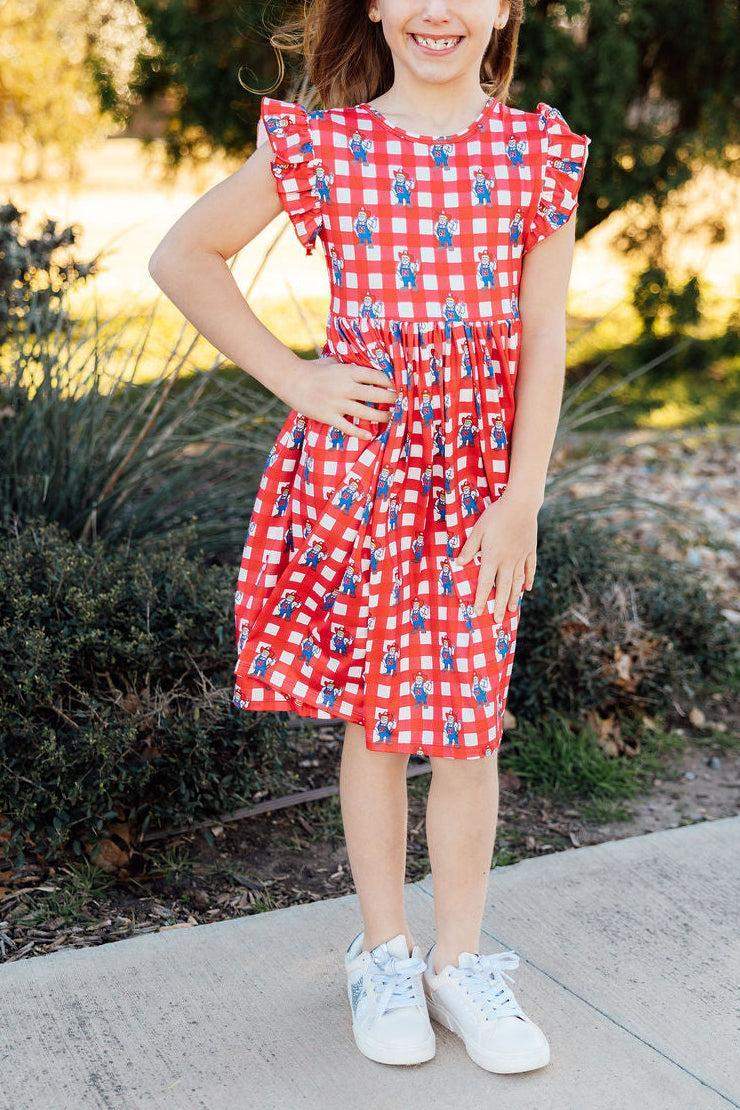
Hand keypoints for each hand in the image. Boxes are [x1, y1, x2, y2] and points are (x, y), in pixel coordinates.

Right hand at [281, 356, 396, 441]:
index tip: (396, 386)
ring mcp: (337, 403)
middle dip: (392, 399)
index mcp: (348, 371)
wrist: (291, 379)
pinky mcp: (329, 416)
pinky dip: (360, 433)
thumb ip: (349, 365)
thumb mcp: (333, 361)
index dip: (390, 382)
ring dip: (382, 417)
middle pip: (377, 395)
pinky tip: (370, 434)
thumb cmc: (313, 369)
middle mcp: (345, 387)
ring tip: (389, 418)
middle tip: (398, 402)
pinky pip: (348, 428)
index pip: (376, 376)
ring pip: (367, 413)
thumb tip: (364, 365)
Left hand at [455, 490, 538, 623]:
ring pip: (518, 582)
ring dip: (514, 597)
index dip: (480, 598)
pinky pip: (530, 569)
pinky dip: (528, 580)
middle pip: (503, 588)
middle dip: (499, 605)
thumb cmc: (495, 515)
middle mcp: (508, 561)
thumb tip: (458, 563)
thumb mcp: (478, 529)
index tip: (477, 612)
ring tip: (512, 610)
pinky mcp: (530, 550)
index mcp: (493, 557)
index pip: (485, 583)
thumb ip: (469, 548)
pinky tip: (527, 589)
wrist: (521, 504)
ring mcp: (521, 557)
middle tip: (497, 620)